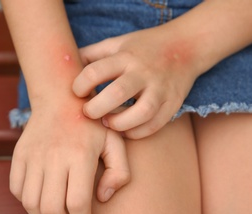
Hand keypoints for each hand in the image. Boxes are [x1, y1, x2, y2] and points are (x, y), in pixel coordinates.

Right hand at [9, 104, 129, 213]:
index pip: (77, 203)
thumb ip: (119, 172)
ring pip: (31, 204)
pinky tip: (41, 203)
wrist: (60, 99)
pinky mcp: (19, 156)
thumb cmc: (92, 124)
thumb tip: (102, 197)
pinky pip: (17, 190)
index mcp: (80, 155)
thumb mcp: (116, 141)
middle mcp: (54, 157)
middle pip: (51, 209)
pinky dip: (27, 204)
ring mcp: (33, 156)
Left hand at [73, 27, 199, 138]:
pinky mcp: (173, 104)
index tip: (76, 92)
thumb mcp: (117, 43)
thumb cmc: (143, 48)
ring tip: (107, 123)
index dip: (79, 86)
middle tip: (88, 113)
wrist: (186, 47)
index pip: (95, 71)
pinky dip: (136, 132)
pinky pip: (155, 125)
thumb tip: (65, 66)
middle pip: (117, 94)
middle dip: (96, 109)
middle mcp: (144, 72)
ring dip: (119, 123)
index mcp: (126, 56)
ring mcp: (161, 89)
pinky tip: (125, 129)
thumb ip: (92, 54)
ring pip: (141, 113)